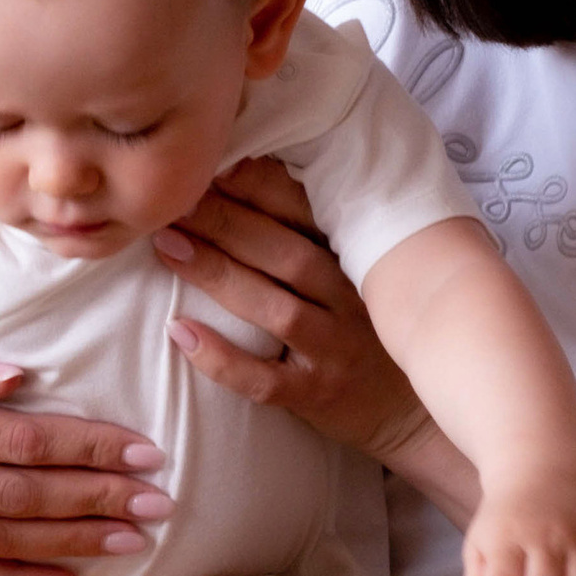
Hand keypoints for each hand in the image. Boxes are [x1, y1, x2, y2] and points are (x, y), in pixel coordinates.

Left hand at [155, 156, 433, 462]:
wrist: (408, 410)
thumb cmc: (365, 329)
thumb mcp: (355, 272)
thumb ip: (314, 234)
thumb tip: (243, 171)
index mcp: (357, 260)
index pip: (309, 213)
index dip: (259, 186)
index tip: (212, 165)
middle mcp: (352, 301)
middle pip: (288, 255)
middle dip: (227, 222)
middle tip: (174, 202)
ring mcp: (335, 351)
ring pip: (277, 310)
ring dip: (219, 275)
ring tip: (167, 246)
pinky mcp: (316, 395)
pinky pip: (265, 380)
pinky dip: (221, 358)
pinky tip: (180, 333)